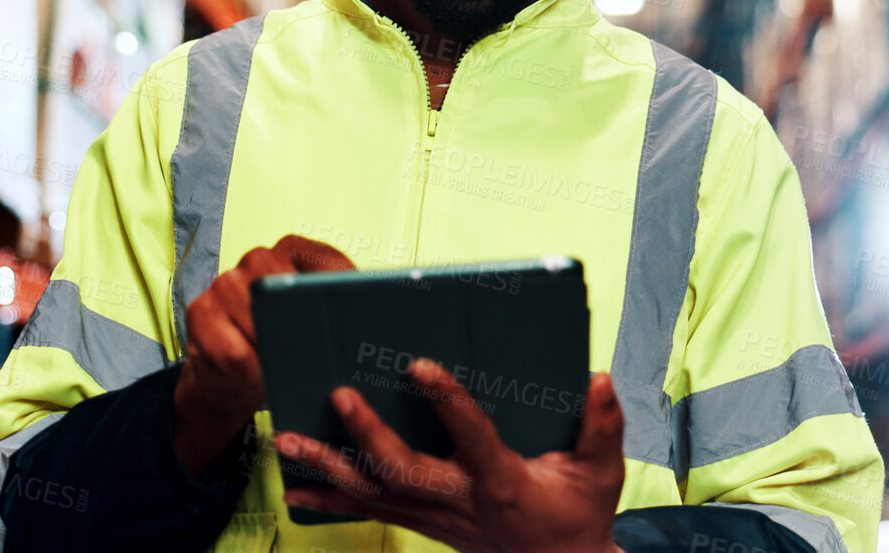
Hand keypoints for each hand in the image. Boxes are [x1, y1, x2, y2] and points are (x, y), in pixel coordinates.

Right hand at [173, 233, 355, 480]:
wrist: (233, 376)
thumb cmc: (286, 347)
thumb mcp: (318, 328)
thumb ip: (340, 313)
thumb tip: (372, 322)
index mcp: (295, 252)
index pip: (327, 262)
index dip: (343, 292)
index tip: (359, 316)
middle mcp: (259, 259)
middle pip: (288, 289)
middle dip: (305, 329)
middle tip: (318, 357)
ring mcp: (226, 282)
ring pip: (258, 320)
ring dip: (275, 354)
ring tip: (283, 369)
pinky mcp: (200, 311)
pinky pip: (233, 350)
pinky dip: (251, 371)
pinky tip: (256, 376)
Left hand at [274, 358, 626, 552]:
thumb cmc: (579, 513)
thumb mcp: (602, 472)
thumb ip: (602, 425)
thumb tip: (598, 378)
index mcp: (504, 482)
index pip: (473, 438)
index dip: (447, 403)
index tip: (421, 365)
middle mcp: (462, 502)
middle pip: (404, 472)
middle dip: (367, 436)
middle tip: (340, 396)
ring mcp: (436, 517)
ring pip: (373, 493)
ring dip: (327, 467)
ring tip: (286, 438)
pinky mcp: (424, 523)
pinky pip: (369, 511)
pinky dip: (330, 501)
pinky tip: (294, 490)